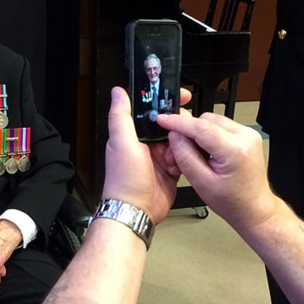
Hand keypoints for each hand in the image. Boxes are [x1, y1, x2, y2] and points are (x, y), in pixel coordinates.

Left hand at [102, 87, 186, 223]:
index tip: (179, 96)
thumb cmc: (124, 180)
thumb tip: (118, 92)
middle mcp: (145, 144)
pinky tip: (178, 165)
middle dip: (178, 125)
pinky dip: (185, 160)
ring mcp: (158, 157)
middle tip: (181, 130)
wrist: (136, 211)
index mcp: (132, 134)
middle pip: (169, 124)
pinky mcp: (170, 170)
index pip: (151, 110)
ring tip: (173, 155)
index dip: (165, 101)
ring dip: (181, 145)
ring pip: (179, 140)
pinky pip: (184, 158)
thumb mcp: (122, 142)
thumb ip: (121, 115)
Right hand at [155, 110, 276, 230]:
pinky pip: (221, 126)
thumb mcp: (201, 183)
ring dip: (199, 133)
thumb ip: (185, 156)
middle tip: (177, 150)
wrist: (254, 208)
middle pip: (206, 120)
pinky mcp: (247, 135)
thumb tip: (174, 135)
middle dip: (188, 131)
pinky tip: (207, 153)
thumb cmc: (233, 202)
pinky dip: (209, 135)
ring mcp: (248, 134)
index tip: (162, 120)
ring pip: (212, 120)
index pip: (201, 127)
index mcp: (235, 150)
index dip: (178, 122)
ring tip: (196, 155)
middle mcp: (245, 137)